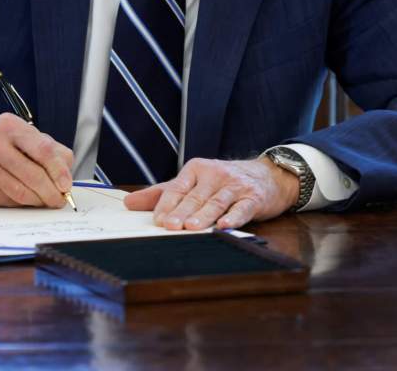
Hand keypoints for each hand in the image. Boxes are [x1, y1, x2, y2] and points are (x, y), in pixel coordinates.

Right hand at [0, 113, 73, 207]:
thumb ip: (52, 151)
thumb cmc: (3, 147)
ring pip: (21, 192)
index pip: (43, 149)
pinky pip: (9, 200)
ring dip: (39, 201)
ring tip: (46, 201)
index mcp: (10, 126)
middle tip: (59, 200)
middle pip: (33, 174)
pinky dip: (23, 204)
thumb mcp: (27, 138)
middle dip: (51, 192)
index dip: (58, 170)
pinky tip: (26, 198)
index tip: (66, 185)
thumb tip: (66, 176)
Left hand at [123, 156, 299, 230]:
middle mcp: (215, 175)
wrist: (268, 175)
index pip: (177, 188)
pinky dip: (233, 217)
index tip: (157, 220)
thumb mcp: (193, 182)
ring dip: (204, 216)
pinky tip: (224, 225)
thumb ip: (162, 193)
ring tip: (192, 228)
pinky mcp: (253, 198)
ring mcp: (235, 186)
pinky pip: (242, 208)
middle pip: (195, 197)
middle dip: (182, 212)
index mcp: (196, 169)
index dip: (167, 204)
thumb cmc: (224, 182)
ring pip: (216, 202)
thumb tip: (129, 203)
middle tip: (170, 226)